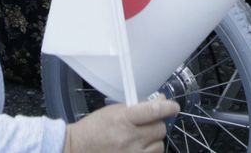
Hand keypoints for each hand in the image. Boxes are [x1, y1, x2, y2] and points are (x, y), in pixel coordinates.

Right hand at [64, 96, 179, 152]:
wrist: (76, 149)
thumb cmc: (94, 128)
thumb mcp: (115, 110)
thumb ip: (138, 107)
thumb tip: (161, 101)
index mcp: (124, 119)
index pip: (155, 111)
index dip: (169, 107)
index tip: (174, 107)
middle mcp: (129, 139)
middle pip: (160, 129)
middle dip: (157, 125)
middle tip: (148, 125)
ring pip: (158, 147)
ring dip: (154, 142)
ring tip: (142, 140)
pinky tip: (140, 149)